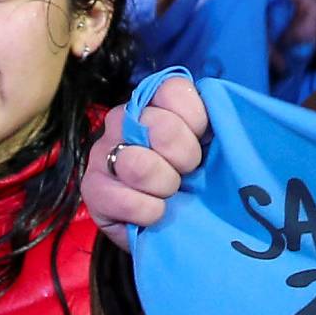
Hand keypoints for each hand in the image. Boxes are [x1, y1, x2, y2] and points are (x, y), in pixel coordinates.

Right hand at [82, 76, 210, 250]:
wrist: (166, 224)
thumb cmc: (192, 178)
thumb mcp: (209, 146)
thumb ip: (215, 123)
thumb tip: (224, 118)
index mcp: (154, 102)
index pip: (173, 90)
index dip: (196, 120)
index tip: (203, 140)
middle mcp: (123, 119)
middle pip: (161, 127)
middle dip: (185, 157)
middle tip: (188, 172)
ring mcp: (102, 152)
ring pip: (139, 164)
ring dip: (165, 185)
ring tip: (169, 193)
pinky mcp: (92, 188)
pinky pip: (124, 199)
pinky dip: (149, 211)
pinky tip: (155, 212)